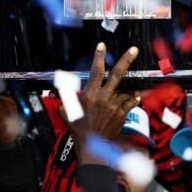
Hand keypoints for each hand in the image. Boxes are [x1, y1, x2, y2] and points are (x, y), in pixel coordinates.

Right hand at [60, 43, 140, 163]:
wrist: (93, 146)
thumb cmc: (79, 129)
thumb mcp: (67, 111)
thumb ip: (65, 97)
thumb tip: (58, 89)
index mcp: (90, 95)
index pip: (95, 71)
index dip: (98, 57)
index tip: (101, 46)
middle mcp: (104, 98)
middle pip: (117, 74)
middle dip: (126, 60)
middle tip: (134, 50)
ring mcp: (115, 106)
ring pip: (125, 90)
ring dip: (127, 88)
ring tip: (130, 88)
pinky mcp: (122, 114)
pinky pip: (130, 102)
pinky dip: (132, 99)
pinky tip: (134, 98)